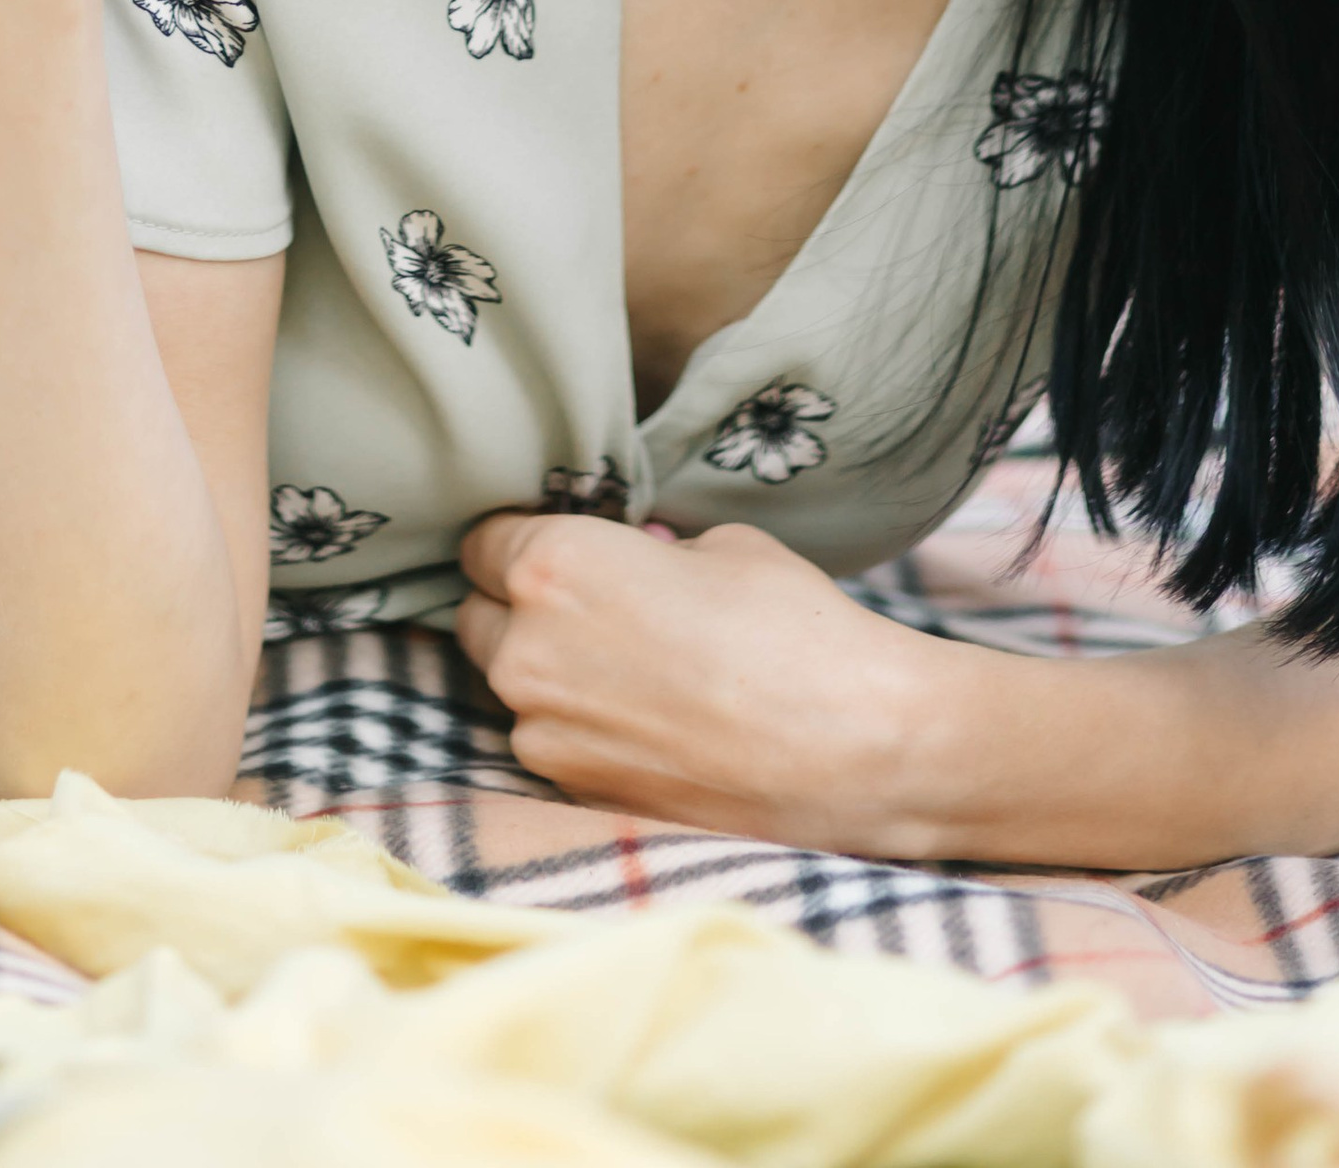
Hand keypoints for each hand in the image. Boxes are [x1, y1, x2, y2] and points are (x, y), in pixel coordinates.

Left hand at [454, 509, 951, 851]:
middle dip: (520, 610)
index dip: (518, 540)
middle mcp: (526, 653)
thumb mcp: (720, 547)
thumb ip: (648, 551)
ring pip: (514, 689)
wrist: (858, 750)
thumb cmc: (795, 628)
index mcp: (552, 567)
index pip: (481, 542)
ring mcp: (546, 736)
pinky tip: (653, 725)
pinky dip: (585, 731)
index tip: (554, 548)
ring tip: (638, 673)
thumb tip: (637, 558)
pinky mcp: (578, 798)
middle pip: (479, 618)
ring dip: (552, 676)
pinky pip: (555, 746)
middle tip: (593, 610)